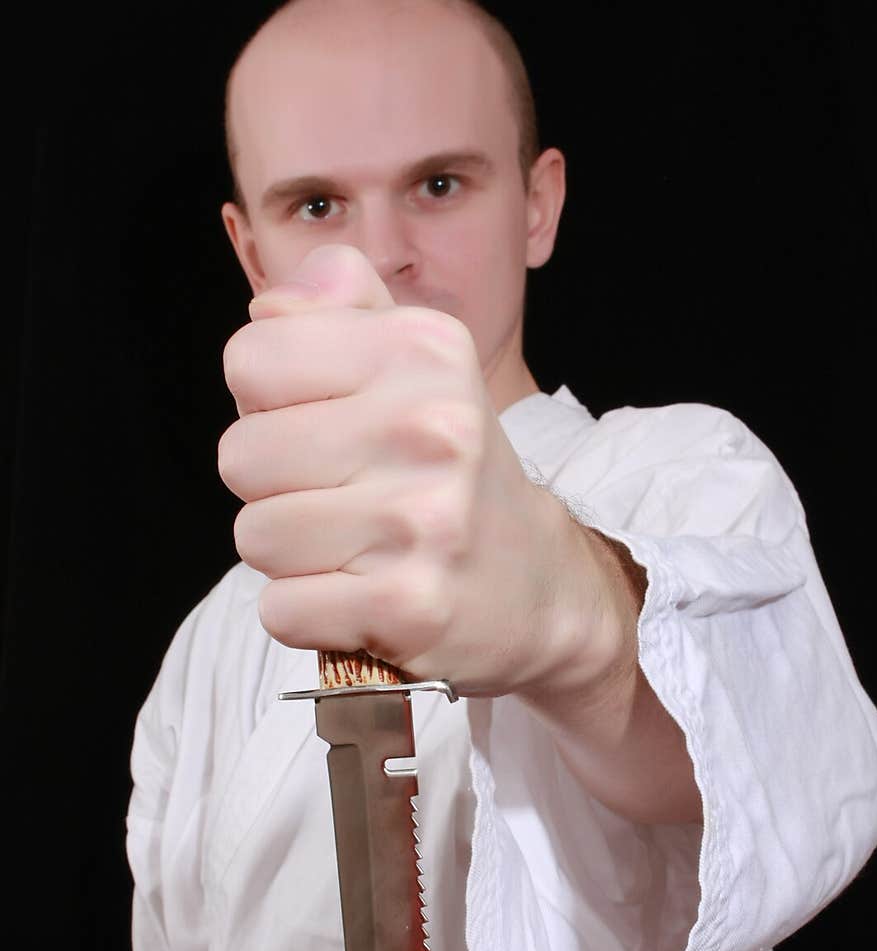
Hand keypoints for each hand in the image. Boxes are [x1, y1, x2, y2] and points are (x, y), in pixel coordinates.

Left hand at [220, 244, 623, 697]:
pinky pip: (282, 610)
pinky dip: (305, 615)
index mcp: (424, 351)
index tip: (321, 427)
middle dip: (271, 488)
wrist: (534, 584)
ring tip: (351, 550)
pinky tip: (356, 599)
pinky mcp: (409, 605)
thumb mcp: (418, 368)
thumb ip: (341, 314)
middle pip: (241, 455)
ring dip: (288, 556)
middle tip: (338, 499)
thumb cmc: (451, 472)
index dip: (265, 403)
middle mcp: (432, 427)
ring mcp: (423, 521)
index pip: (250, 359)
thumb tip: (268, 308)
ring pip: (256, 536)